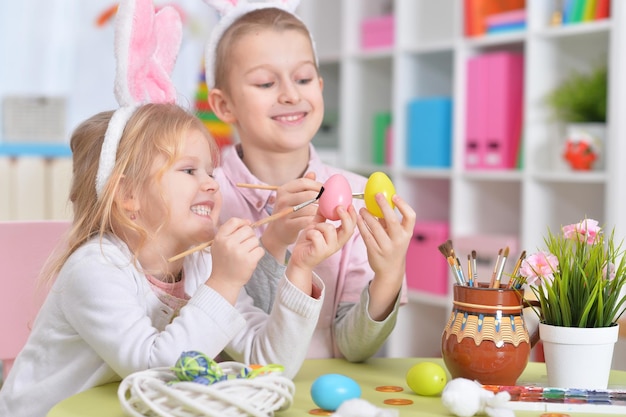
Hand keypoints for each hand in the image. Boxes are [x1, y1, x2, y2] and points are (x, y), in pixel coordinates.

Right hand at [206, 218, 263, 303]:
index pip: (234, 221)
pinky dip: (257, 254)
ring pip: (255, 240)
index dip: (242, 223)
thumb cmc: (223, 262)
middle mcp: (228, 243)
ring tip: (246, 254)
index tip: (245, 227)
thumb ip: (230, 232)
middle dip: (249, 236)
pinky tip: (250, 259)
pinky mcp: (249, 260)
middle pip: (248, 230)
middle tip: (244, 246)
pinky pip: (260, 250)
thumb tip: (248, 222)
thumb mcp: (219, 244)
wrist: (224, 282)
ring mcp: (239, 252)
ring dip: (253, 246)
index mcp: (220, 238)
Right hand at [262, 172, 322, 260]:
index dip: (317, 186)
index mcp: (283, 189)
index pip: (303, 183)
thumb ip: (303, 185)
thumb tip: (313, 173)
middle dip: (321, 199)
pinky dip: (315, 221)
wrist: (277, 232)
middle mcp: (282, 199)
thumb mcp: (292, 196)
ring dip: (320, 212)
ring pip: (309, 209)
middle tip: (327, 204)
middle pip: (308, 195)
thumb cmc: (289, 211)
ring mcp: (284, 212)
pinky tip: (318, 221)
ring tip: (324, 213)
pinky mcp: (288, 225)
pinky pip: (307, 221)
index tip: (325, 191)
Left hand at [286, 205, 356, 294]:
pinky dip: (310, 232)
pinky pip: (316, 235)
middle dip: (345, 217)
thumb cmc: (309, 242)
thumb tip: (323, 202)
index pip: (351, 226)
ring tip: (312, 230)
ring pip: (329, 228)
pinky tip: (307, 237)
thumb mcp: (316, 227)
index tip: (349, 205)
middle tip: (339, 207)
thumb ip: (321, 216)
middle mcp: (337, 243)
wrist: (299, 259)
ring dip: (318, 225)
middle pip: (348, 229)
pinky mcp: (320, 251)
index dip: (352, 215)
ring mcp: (329, 248)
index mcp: (338, 237)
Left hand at [358, 193, 415, 319]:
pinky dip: (361, 225)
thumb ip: (391, 221)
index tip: (394, 196)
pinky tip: (358, 218)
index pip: (410, 216)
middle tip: (376, 195)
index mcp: (407, 233)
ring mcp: (387, 246)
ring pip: (375, 227)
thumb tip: (381, 201)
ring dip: (368, 215)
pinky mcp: (375, 251)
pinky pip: (366, 235)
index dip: (403, 205)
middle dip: (383, 205)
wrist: (390, 269)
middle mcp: (399, 240)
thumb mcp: (397, 235)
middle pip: (392, 220)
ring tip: (362, 208)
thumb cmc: (394, 247)